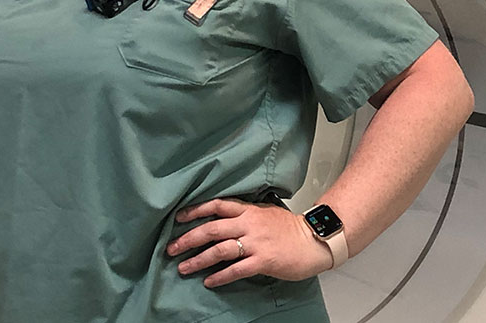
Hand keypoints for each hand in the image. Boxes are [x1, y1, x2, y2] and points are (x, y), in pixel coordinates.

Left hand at [166, 198, 333, 287]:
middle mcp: (249, 224)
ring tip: (184, 268)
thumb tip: (224, 217)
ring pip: (219, 249)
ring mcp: (256, 242)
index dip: (195, 211)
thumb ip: (246, 214)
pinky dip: (220, 276)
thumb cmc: (291, 229)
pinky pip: (236, 269)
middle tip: (171, 248)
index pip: (217, 205)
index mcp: (249, 210)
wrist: (314, 241)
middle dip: (188, 239)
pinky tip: (209, 281)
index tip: (178, 218)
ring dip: (198, 260)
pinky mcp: (263, 260)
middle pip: (212, 228)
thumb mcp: (266, 212)